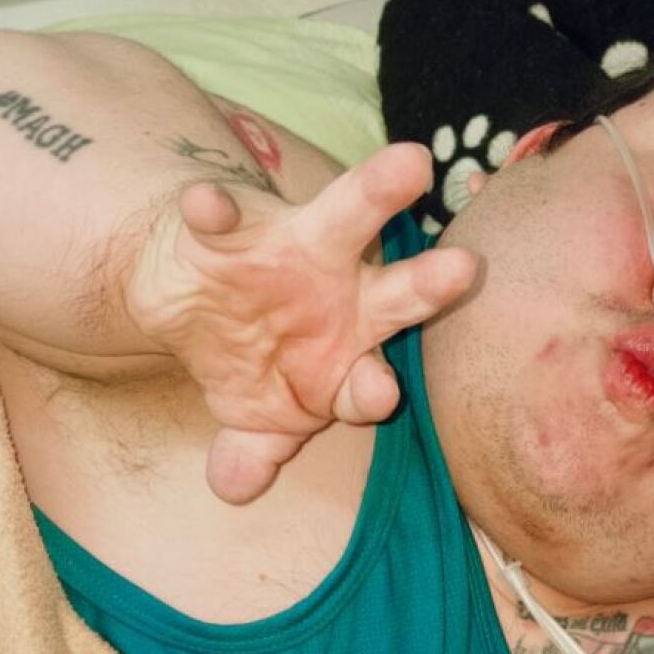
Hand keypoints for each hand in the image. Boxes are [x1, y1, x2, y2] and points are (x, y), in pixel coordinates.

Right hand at [125, 143, 477, 504]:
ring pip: (344, 218)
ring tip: (412, 164)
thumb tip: (233, 490)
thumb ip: (253, 450)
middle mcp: (341, 294)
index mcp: (353, 352)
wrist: (188, 294)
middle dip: (428, 285)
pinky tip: (205, 205)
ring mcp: (295, 250)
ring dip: (375, 192)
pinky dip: (213, 208)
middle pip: (395, 291)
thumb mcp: (252, 416)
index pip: (372, 380)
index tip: (380, 395)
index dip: (372, 391)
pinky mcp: (234, 224)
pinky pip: (224, 213)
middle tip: (465, 270)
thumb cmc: (249, 357)